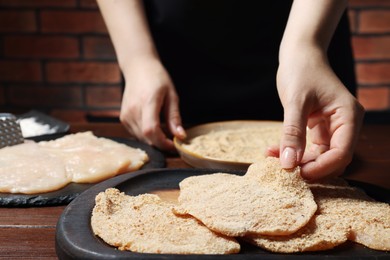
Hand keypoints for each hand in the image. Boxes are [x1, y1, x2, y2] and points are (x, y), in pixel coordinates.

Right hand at [120, 58, 185, 149]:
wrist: (138, 68)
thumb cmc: (158, 79)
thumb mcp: (172, 95)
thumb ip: (174, 117)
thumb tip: (180, 136)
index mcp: (147, 101)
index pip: (151, 130)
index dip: (163, 142)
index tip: (174, 145)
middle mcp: (133, 110)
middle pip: (146, 137)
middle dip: (161, 144)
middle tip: (173, 142)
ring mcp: (125, 115)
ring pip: (141, 138)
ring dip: (154, 141)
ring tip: (166, 134)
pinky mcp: (123, 118)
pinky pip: (136, 134)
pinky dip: (146, 136)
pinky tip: (155, 128)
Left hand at [270, 46, 364, 179]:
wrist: (299, 54)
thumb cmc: (302, 71)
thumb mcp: (295, 102)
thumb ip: (292, 133)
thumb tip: (288, 164)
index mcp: (349, 116)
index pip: (342, 153)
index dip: (321, 167)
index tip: (296, 173)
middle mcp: (345, 124)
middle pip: (333, 159)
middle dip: (309, 167)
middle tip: (282, 169)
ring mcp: (333, 127)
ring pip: (320, 156)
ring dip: (298, 161)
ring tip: (272, 158)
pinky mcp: (320, 128)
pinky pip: (309, 148)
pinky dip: (293, 151)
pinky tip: (273, 150)